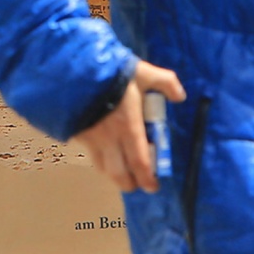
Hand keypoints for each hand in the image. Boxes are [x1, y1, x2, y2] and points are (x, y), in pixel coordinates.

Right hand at [72, 61, 185, 193]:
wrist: (73, 67)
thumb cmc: (112, 71)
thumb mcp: (143, 72)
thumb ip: (165, 82)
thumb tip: (180, 97)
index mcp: (128, 127)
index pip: (139, 163)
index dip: (147, 179)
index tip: (153, 186)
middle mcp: (109, 139)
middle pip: (118, 173)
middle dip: (129, 184)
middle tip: (137, 183)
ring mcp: (90, 137)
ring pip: (101, 167)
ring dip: (113, 173)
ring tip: (121, 170)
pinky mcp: (75, 132)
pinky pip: (89, 152)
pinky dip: (99, 158)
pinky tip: (103, 151)